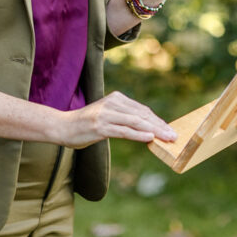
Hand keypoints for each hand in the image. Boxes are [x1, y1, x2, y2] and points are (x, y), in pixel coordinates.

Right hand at [60, 91, 176, 147]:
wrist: (62, 127)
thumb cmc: (87, 124)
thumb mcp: (107, 116)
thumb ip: (124, 118)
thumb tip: (147, 129)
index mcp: (116, 98)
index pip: (142, 110)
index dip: (158, 121)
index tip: (170, 130)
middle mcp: (113, 103)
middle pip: (142, 115)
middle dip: (160, 126)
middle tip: (174, 135)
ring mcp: (106, 114)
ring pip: (136, 122)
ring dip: (154, 131)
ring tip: (166, 138)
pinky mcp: (100, 126)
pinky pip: (123, 131)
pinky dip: (138, 135)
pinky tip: (149, 138)